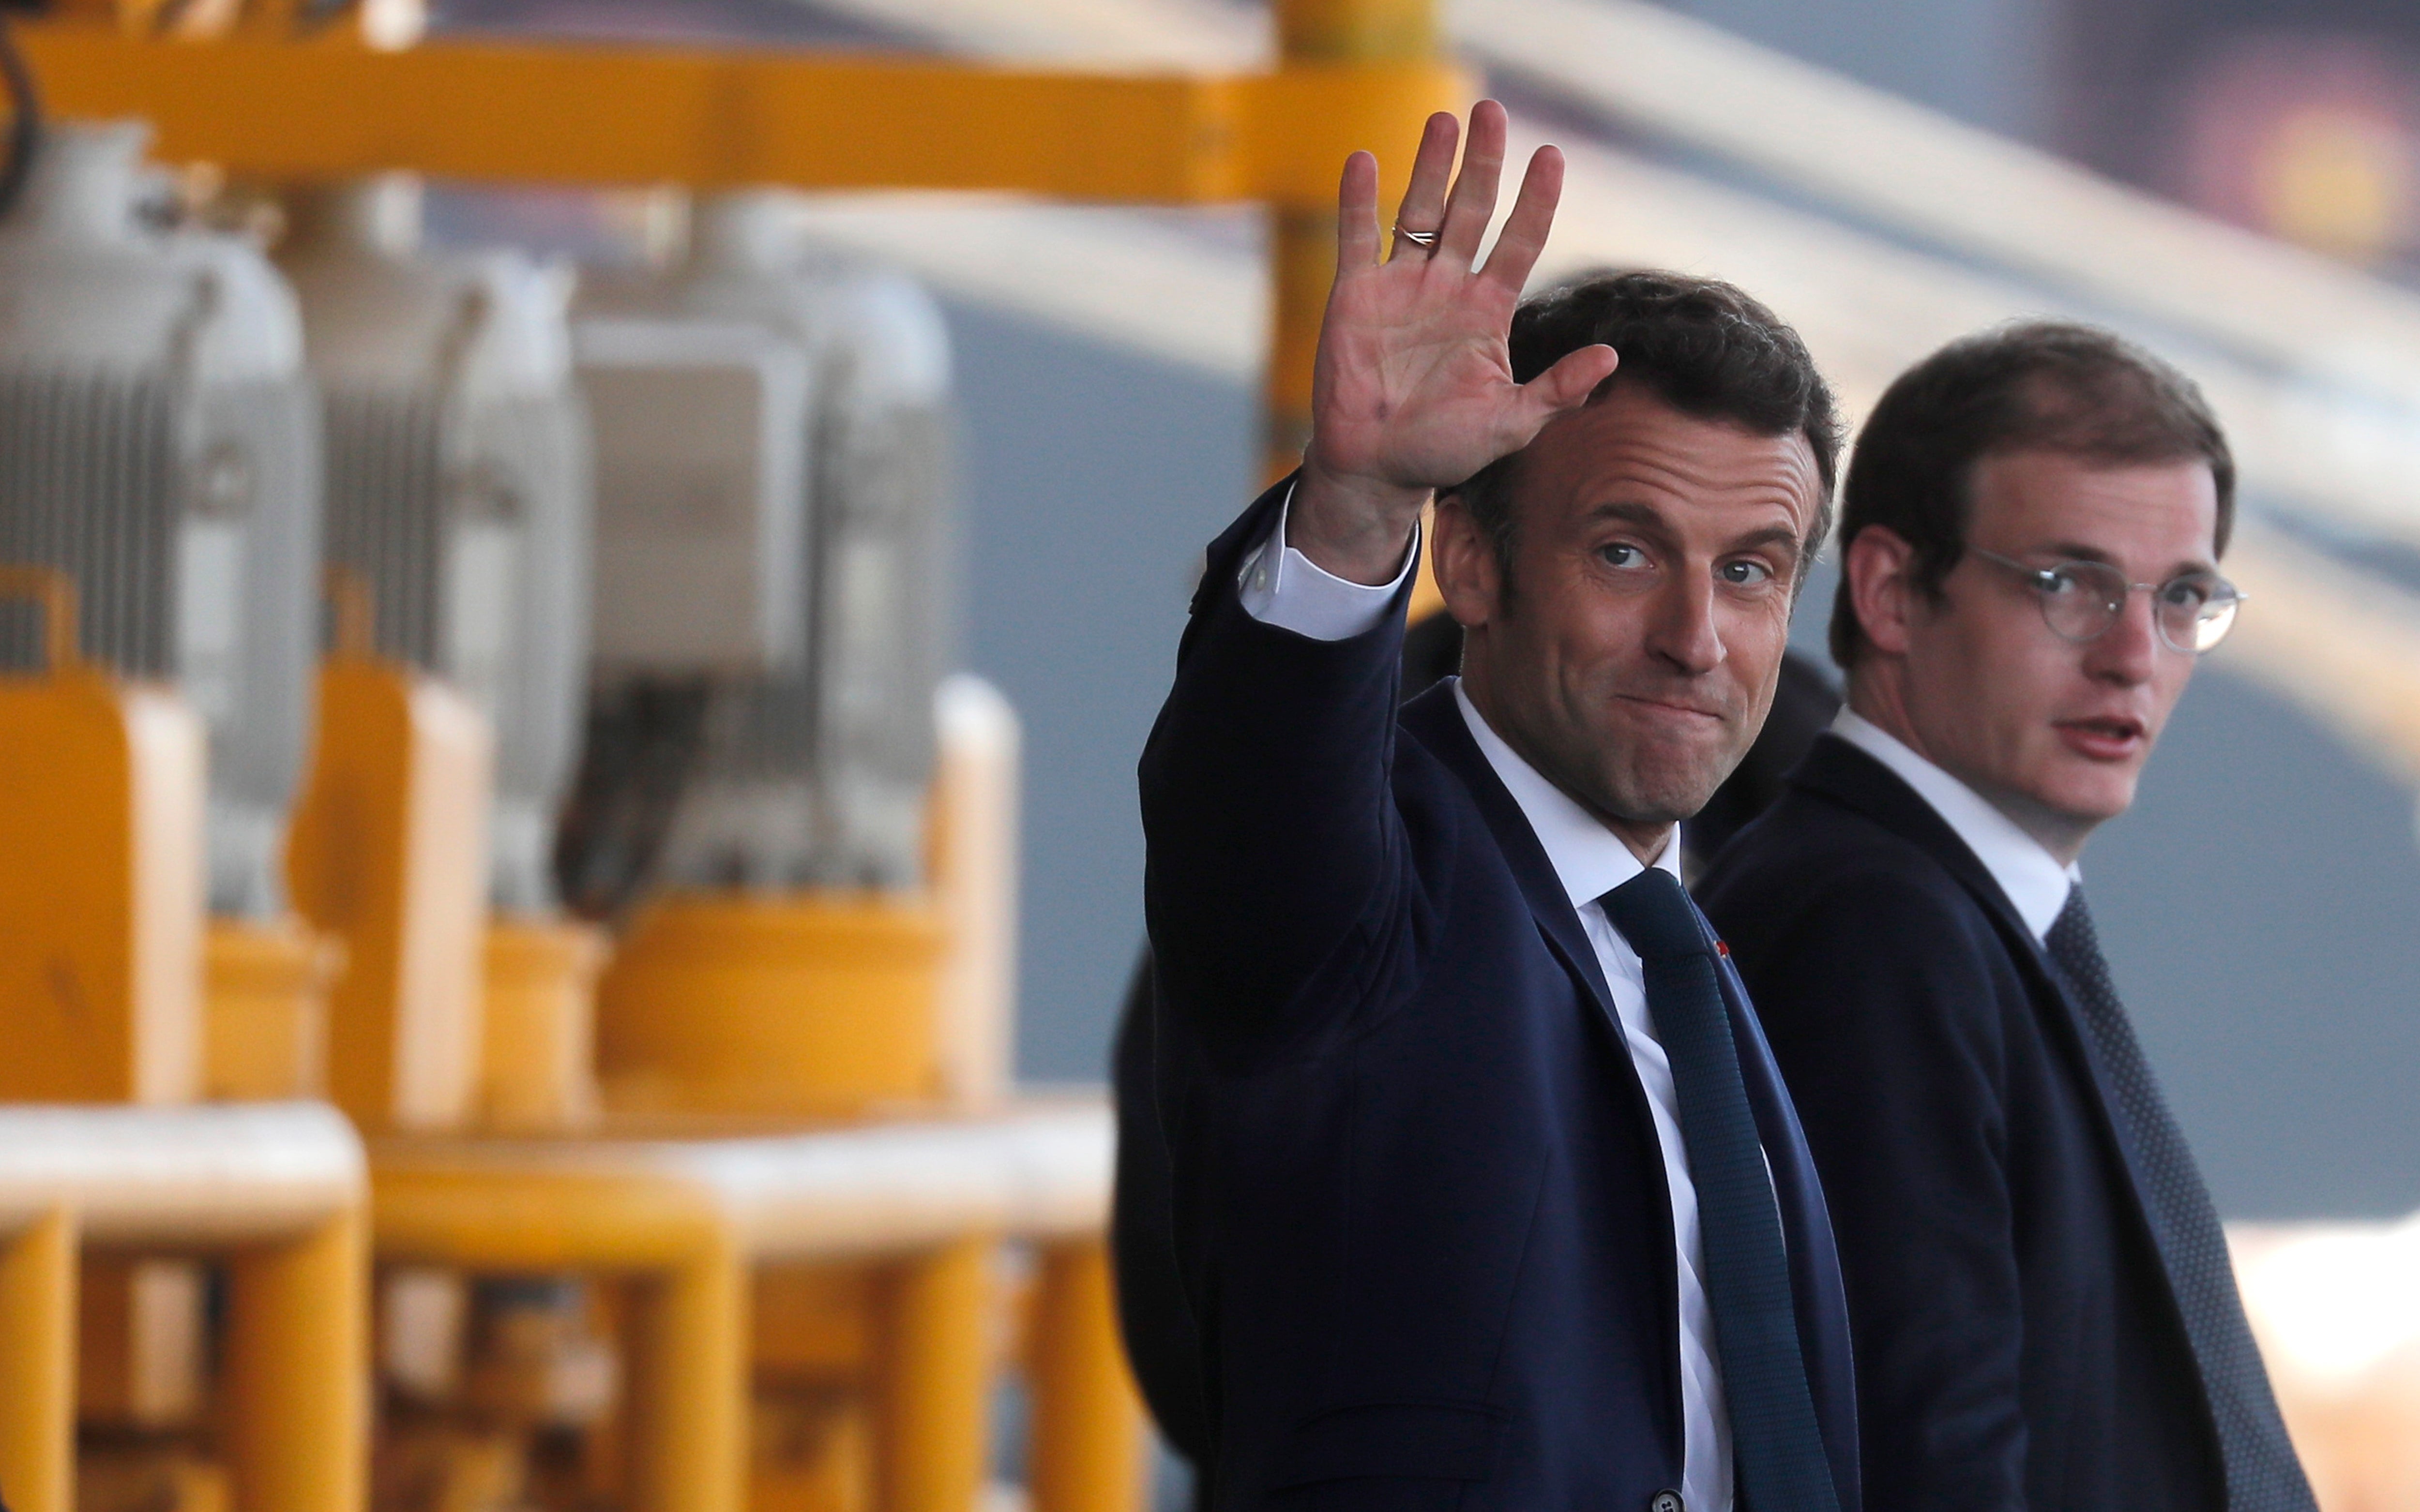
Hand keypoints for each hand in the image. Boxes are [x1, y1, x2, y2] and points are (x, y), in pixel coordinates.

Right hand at [1290, 101, 1617, 583]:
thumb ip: (1558, 390)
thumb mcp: (1512, 423)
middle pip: (1471, 210)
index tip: (1552, 157)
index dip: (1536, 200)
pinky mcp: (1354, 296)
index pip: (1520, 241)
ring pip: (1419, 212)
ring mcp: (1400, 287)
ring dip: (1431, 165)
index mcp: (1488, 311)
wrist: (1376, 469)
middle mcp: (1447, 288)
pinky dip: (1357, 200)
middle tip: (1491, 111)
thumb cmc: (1444, 451)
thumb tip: (1612, 357)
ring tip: (1444, 119)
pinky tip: (1363, 159)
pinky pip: (1356, 238)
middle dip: (1483, 162)